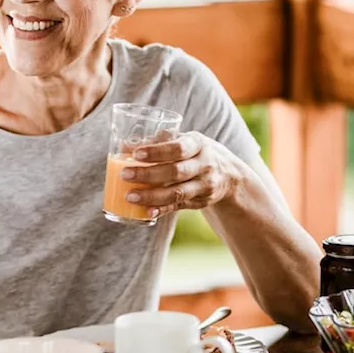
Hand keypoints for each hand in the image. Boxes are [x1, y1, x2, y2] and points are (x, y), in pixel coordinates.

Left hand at [119, 131, 248, 215]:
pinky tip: (147, 212)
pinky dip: (162, 210)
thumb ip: (158, 142)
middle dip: (148, 174)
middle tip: (124, 174)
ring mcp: (204, 185)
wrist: (229, 174)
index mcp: (198, 144)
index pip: (177, 148)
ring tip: (129, 196)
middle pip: (175, 172)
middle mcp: (204, 164)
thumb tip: (124, 146)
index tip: (136, 154)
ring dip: (152, 196)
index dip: (156, 152)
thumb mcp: (185, 140)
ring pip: (177, 193)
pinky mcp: (200, 201)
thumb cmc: (196, 152)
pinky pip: (179, 206)